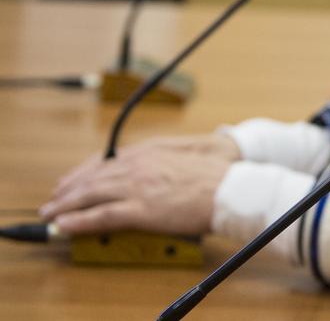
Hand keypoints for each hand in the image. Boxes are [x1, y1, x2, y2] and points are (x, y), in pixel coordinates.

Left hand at [42, 134, 238, 235]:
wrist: (231, 187)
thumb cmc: (216, 173)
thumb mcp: (186, 153)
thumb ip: (162, 157)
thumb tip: (147, 163)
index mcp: (150, 151)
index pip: (107, 160)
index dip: (84, 172)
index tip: (72, 180)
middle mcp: (139, 165)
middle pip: (94, 177)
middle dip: (69, 190)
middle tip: (53, 200)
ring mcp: (139, 187)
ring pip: (91, 195)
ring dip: (66, 205)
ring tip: (51, 214)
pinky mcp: (142, 209)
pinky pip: (102, 215)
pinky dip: (79, 220)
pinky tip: (65, 225)